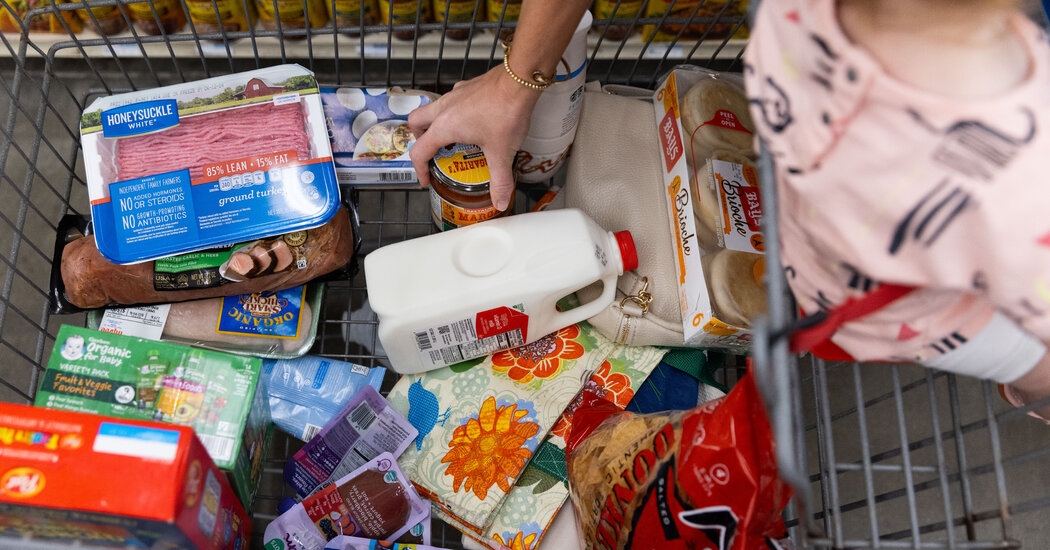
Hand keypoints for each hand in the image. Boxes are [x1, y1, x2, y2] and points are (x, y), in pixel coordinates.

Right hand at [408, 65, 540, 210]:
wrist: (519, 80)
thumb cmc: (506, 112)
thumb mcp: (501, 152)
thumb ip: (500, 180)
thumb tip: (500, 201)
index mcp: (445, 127)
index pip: (419, 151)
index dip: (419, 169)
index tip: (426, 179)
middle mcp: (444, 108)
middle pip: (416, 122)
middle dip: (419, 139)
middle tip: (432, 153)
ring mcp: (455, 95)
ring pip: (433, 108)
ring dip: (435, 124)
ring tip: (452, 138)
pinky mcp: (468, 87)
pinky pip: (452, 100)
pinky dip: (454, 112)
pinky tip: (473, 120)